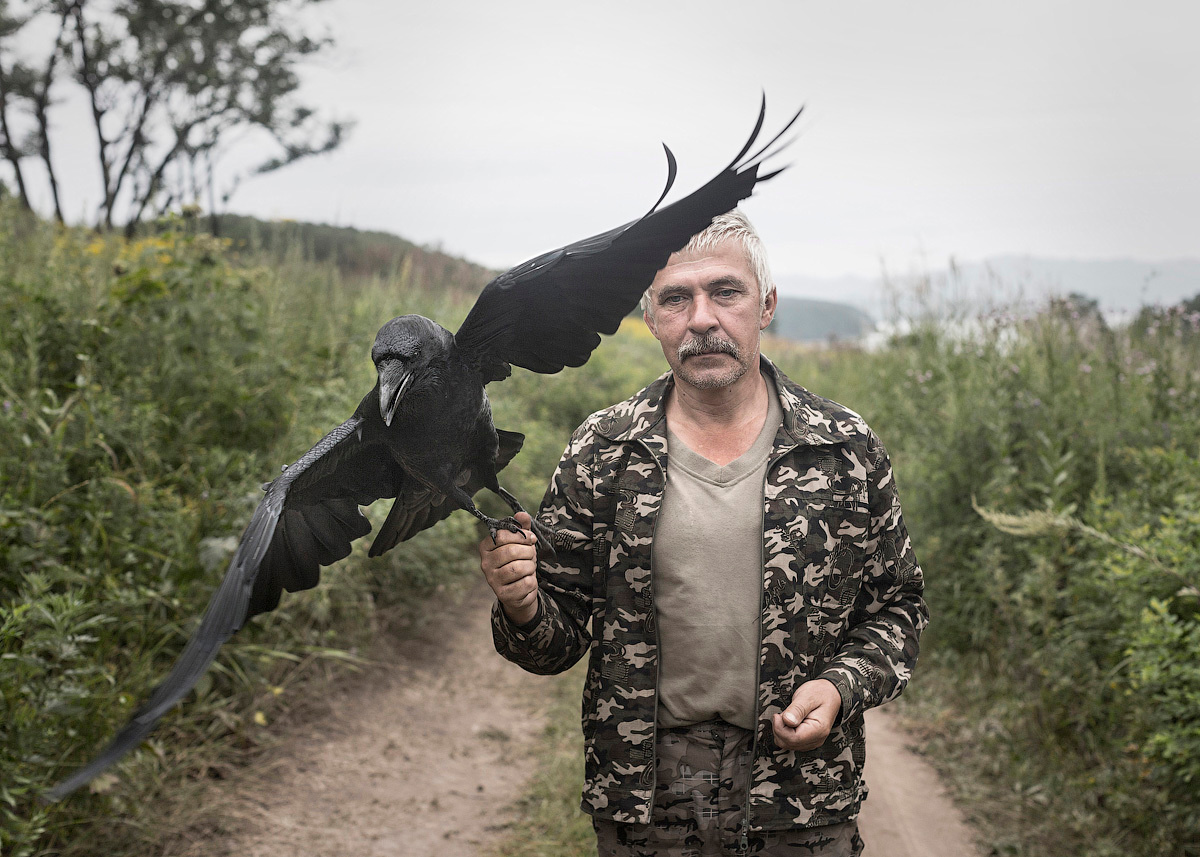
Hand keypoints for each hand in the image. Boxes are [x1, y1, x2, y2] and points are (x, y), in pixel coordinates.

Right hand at [478, 510, 538, 624]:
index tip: (531, 538)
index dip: (521, 535)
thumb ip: (521, 527)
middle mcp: (485, 564)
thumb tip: (522, 514)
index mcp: (486, 547)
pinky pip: (525, 583)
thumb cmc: (519, 561)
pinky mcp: (503, 595)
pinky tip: (527, 580)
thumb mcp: (521, 543)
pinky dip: (532, 581)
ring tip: (529, 567)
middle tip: (532, 554)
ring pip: (518, 568)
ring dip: (530, 566)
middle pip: (511, 551)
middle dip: (528, 552)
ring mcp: (492, 580)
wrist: (519, 590)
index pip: (501, 535)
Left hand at [771, 679, 841, 750]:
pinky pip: (790, 741)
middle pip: (788, 743)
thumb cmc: (821, 693)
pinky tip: (789, 721)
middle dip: (779, 729)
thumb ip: (797, 709)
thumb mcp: (808, 696)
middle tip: (784, 713)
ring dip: (781, 730)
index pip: (793, 738)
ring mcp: (812, 740)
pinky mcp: (807, 740)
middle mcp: (816, 739)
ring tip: (788, 715)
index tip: (778, 715)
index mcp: (818, 729)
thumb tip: (787, 720)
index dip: (780, 728)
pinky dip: (784, 732)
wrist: (830, 693)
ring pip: (787, 744)